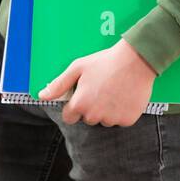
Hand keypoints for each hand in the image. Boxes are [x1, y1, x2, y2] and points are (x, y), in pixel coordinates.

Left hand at [38, 39, 156, 126]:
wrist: (136, 60)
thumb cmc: (105, 62)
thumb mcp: (78, 68)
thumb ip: (59, 84)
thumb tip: (42, 96)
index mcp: (80, 104)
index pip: (69, 117)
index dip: (74, 106)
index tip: (83, 95)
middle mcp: (95, 116)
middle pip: (88, 118)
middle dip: (92, 107)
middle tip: (101, 88)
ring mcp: (112, 119)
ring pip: (104, 120)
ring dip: (107, 110)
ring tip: (114, 90)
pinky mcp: (128, 120)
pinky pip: (120, 120)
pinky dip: (122, 111)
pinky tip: (124, 95)